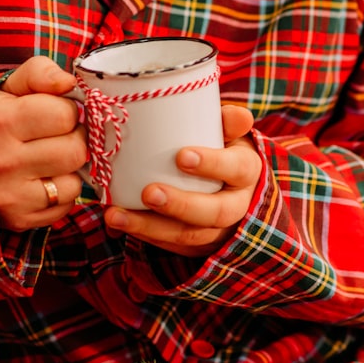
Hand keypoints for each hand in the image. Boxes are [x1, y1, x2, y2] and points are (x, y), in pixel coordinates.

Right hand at [0, 56, 86, 230]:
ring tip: (47, 160)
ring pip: (74, 182)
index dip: (65, 111)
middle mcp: (3, 162)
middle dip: (72, 140)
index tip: (52, 114)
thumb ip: (39, 73)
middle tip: (56, 138)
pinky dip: (60, 194)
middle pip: (74, 151)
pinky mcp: (18, 220)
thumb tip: (69, 82)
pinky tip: (41, 181)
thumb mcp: (7, 87)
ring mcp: (10, 195)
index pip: (64, 115)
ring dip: (68, 170)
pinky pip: (65, 206)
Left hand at [103, 105, 260, 256]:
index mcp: (247, 171)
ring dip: (150, 227)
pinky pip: (172, 246)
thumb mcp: (226, 130)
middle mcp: (238, 205)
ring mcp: (218, 230)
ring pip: (189, 235)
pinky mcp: (196, 244)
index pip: (237, 168)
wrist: (223, 180)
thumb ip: (227, 120)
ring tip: (116, 216)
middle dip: (180, 205)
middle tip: (148, 193)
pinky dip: (144, 236)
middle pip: (216, 212)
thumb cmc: (218, 146)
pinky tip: (119, 224)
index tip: (181, 156)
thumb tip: (238, 116)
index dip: (212, 164)